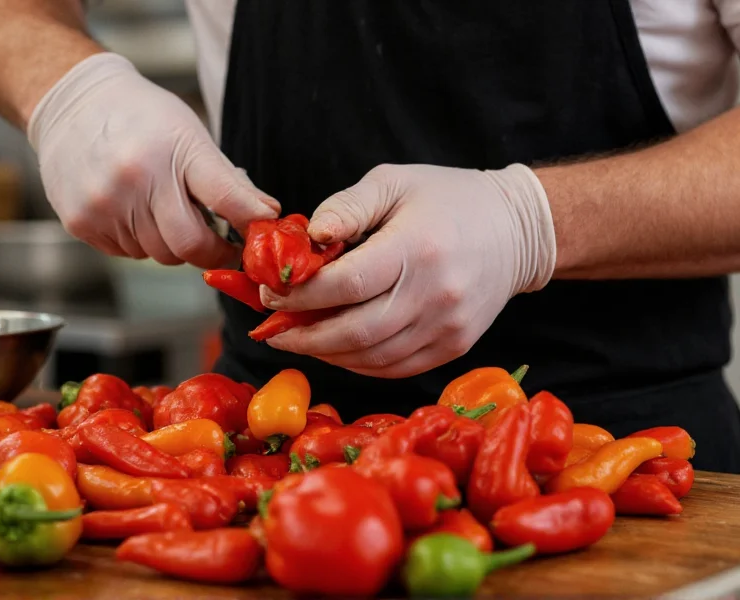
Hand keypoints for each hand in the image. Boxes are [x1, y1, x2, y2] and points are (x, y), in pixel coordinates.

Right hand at [27, 52, 278, 266]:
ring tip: (158, 206)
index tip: (253, 236)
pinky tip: (130, 209)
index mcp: (174, 151)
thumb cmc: (141, 118)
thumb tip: (265, 216)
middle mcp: (136, 179)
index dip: (248, 225)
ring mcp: (104, 204)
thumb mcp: (191, 135)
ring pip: (156, 254)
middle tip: (210, 236)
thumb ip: (228, 181)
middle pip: (188, 247)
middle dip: (206, 248)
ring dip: (167, 242)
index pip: (226, 201)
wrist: (74, 104)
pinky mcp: (80, 222)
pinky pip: (127, 253)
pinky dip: (137, 241)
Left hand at [260, 163, 556, 377]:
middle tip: (272, 327)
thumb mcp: (394, 181)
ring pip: (371, 358)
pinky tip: (336, 348)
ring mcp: (447, 327)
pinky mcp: (454, 347)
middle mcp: (434, 294)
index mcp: (415, 247)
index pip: (346, 285)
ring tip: (298, 337)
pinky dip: (357, 364)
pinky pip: (394, 368)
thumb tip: (308, 238)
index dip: (300, 296)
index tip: (271, 293)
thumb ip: (347, 207)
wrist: (517, 231)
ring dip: (326, 353)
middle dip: (303, 335)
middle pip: (354, 332)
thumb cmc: (447, 198)